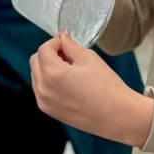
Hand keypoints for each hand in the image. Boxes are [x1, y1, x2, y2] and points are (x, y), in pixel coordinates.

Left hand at [31, 32, 153, 146]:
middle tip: (67, 54)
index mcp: (53, 73)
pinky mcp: (49, 112)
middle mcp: (44, 89)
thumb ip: (70, 46)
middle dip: (49, 54)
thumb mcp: (89, 59)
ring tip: (69, 69)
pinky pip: (41, 90)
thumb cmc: (108, 87)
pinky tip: (67, 82)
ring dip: (47, 68)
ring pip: (36, 75)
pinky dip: (48, 81)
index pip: (44, 49)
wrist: (118, 116)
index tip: (66, 42)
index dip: (55, 42)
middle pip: (35, 61)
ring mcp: (44, 102)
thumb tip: (62, 37)